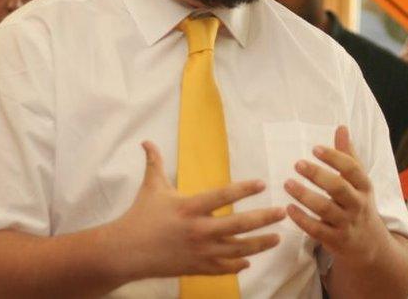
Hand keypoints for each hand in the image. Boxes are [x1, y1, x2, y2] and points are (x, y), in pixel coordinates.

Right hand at [105, 141, 285, 280]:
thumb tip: (146, 141)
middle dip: (264, 218)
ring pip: (237, 249)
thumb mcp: (150, 187)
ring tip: (277, 238)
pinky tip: (248, 261)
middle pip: (239, 224)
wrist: (125, 252)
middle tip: (282, 212)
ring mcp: (200, 251)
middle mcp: (199, 229)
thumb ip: (154, 163)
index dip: (244, 189)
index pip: (223, 196)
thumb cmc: (140, 216)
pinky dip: (237, 265)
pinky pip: (223, 267)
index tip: (262, 184)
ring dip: (260, 244)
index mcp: (190, 207)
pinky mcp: (196, 267)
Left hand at [284, 126, 391, 266]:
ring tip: (287, 184)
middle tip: (297, 164)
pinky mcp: (335, 240)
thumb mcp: (359, 181)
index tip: (315, 149)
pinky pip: (317, 230)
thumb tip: (341, 127)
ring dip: (305, 196)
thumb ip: (348, 155)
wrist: (370, 245)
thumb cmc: (359, 204)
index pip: (352, 169)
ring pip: (325, 209)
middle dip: (317, 175)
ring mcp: (347, 223)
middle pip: (338, 188)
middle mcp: (357, 204)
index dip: (334, 157)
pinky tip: (288, 209)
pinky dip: (302, 220)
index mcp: (364, 186)